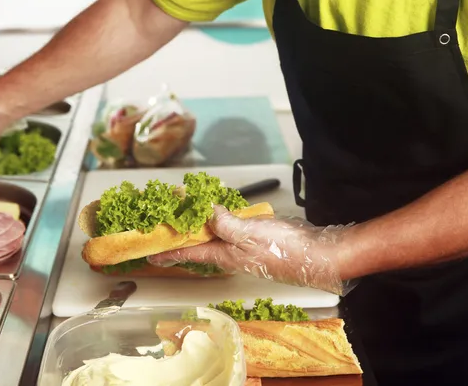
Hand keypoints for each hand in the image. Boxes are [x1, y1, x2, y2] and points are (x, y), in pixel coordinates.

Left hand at [148, 205, 355, 295]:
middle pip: (198, 244)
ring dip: (198, 226)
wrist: (317, 255)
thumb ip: (223, 223)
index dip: (168, 252)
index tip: (150, 254)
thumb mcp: (248, 233)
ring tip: (185, 214)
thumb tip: (204, 212)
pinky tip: (218, 211)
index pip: (189, 253)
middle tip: (164, 224)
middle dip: (180, 236)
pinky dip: (219, 219)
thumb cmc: (285, 249)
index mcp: (224, 254)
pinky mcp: (257, 238)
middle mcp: (230, 252)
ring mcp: (244, 246)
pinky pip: (230, 229)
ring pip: (214, 235)